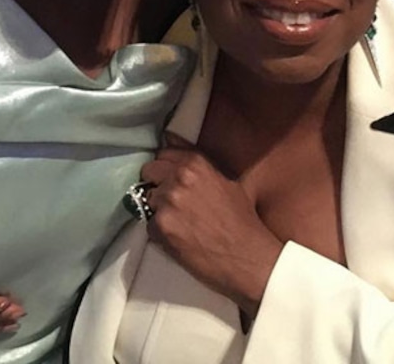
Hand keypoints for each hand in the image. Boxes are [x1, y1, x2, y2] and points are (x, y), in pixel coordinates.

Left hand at [141, 133, 281, 318]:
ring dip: (157, 210)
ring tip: (180, 223)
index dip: (166, 169)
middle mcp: (179, 177)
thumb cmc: (242, 219)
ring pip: (147, 199)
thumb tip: (169, 137)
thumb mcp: (227, 179)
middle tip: (172, 203)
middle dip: (156, 185)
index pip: (163, 155)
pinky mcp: (160, 226)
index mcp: (195, 162)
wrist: (247, 257)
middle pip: (149, 172)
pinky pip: (148, 224)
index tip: (171, 180)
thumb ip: (197, 159)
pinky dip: (159, 232)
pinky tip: (178, 238)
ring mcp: (167, 201)